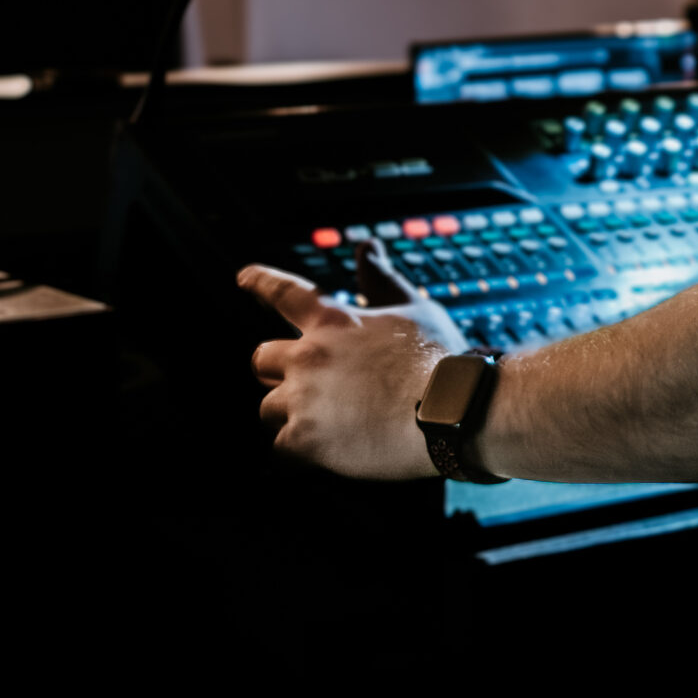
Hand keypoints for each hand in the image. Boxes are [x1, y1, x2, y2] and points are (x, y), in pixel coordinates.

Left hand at [243, 240, 467, 479]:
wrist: (452, 411)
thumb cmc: (438, 359)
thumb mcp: (414, 309)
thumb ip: (381, 280)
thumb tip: (366, 248)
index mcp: (333, 322)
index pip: (284, 293)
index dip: (260, 282)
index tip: (244, 277)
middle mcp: (309, 356)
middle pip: (261, 359)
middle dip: (278, 372)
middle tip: (308, 385)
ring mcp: (304, 398)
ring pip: (269, 408)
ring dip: (293, 415)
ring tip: (332, 423)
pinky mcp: (305, 439)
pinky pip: (282, 447)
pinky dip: (303, 450)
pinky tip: (334, 447)